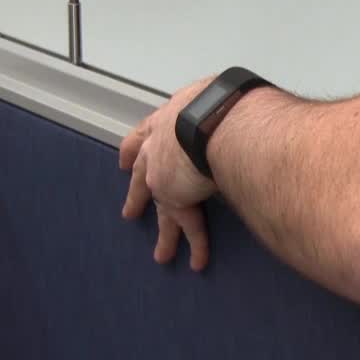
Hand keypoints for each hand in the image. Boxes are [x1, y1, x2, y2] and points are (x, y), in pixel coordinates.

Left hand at [119, 76, 217, 270]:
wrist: (212, 120)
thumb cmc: (218, 102)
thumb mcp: (213, 97)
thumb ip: (217, 108)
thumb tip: (236, 108)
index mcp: (168, 120)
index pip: (144, 136)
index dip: (134, 149)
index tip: (123, 160)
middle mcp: (158, 149)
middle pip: (142, 177)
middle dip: (137, 195)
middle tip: (129, 212)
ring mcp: (162, 177)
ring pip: (162, 210)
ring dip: (164, 234)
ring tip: (162, 255)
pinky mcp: (175, 200)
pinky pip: (189, 226)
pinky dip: (196, 244)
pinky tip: (198, 262)